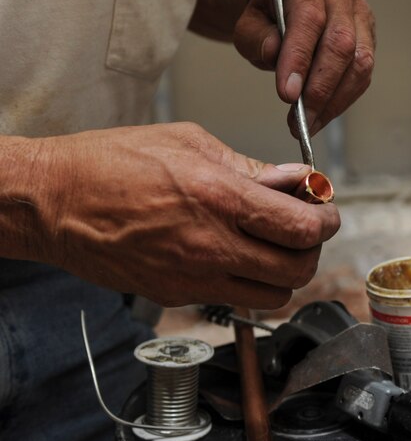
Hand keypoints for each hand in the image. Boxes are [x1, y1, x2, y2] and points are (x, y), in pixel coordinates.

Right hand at [34, 123, 339, 308]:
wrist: (54, 202)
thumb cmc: (110, 162)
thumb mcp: (186, 142)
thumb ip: (247, 167)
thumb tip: (291, 179)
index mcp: (218, 197)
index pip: (301, 226)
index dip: (326, 219)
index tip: (324, 209)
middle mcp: (210, 245)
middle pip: (297, 269)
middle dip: (311, 247)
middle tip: (302, 226)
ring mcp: (192, 278)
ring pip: (271, 296)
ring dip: (284, 271)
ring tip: (270, 244)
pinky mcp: (175, 295)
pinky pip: (232, 299)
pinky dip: (247, 281)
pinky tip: (231, 253)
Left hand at [234, 0, 375, 135]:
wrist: (284, 5)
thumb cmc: (266, 16)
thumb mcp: (247, 25)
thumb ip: (256, 38)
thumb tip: (275, 53)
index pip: (309, 19)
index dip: (299, 59)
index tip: (287, 94)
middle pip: (341, 42)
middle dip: (319, 88)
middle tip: (299, 120)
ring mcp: (359, 14)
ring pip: (359, 62)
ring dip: (334, 100)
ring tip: (307, 124)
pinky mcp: (368, 38)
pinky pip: (362, 74)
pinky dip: (342, 100)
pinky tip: (321, 116)